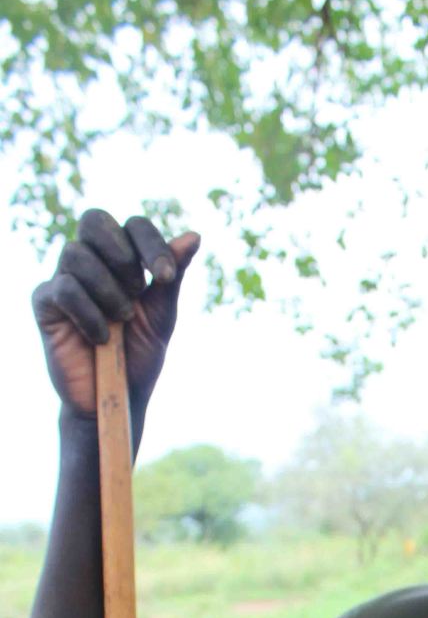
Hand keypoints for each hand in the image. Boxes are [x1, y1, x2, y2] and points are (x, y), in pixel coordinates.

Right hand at [32, 209, 199, 417]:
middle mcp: (91, 263)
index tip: (165, 277)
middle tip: (135, 290)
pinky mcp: (45, 303)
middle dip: (121, 253)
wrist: (115, 399)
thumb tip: (193, 236)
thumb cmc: (139, 356)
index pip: (133, 226)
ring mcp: (64, 279)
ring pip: (77, 253)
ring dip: (107, 291)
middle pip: (94, 219)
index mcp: (122, 261)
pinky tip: (100, 338)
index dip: (150, 244)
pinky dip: (89, 314)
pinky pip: (64, 289)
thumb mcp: (161, 316)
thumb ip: (171, 276)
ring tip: (119, 321)